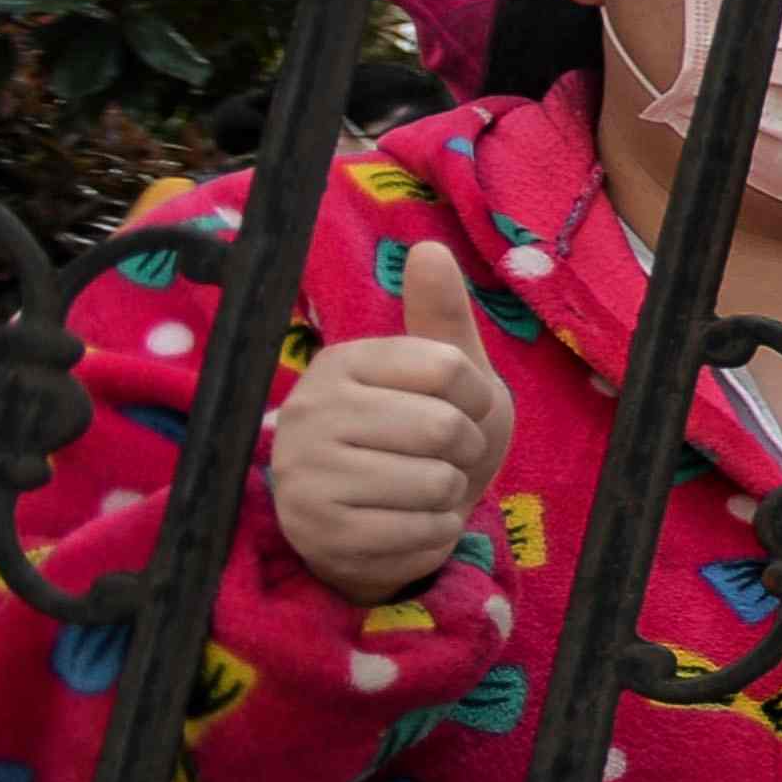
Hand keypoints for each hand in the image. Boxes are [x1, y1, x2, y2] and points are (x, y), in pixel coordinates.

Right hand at [267, 240, 508, 604]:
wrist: (382, 529)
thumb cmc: (420, 442)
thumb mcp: (443, 376)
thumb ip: (441, 317)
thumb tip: (429, 248)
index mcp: (343, 363)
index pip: (449, 366)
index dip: (476, 397)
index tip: (457, 409)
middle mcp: (310, 411)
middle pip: (444, 427)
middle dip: (465, 451)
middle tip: (438, 458)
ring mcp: (306, 474)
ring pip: (437, 482)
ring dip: (450, 495)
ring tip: (419, 491)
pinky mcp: (321, 533)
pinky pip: (425, 532)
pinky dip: (435, 534)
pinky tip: (405, 526)